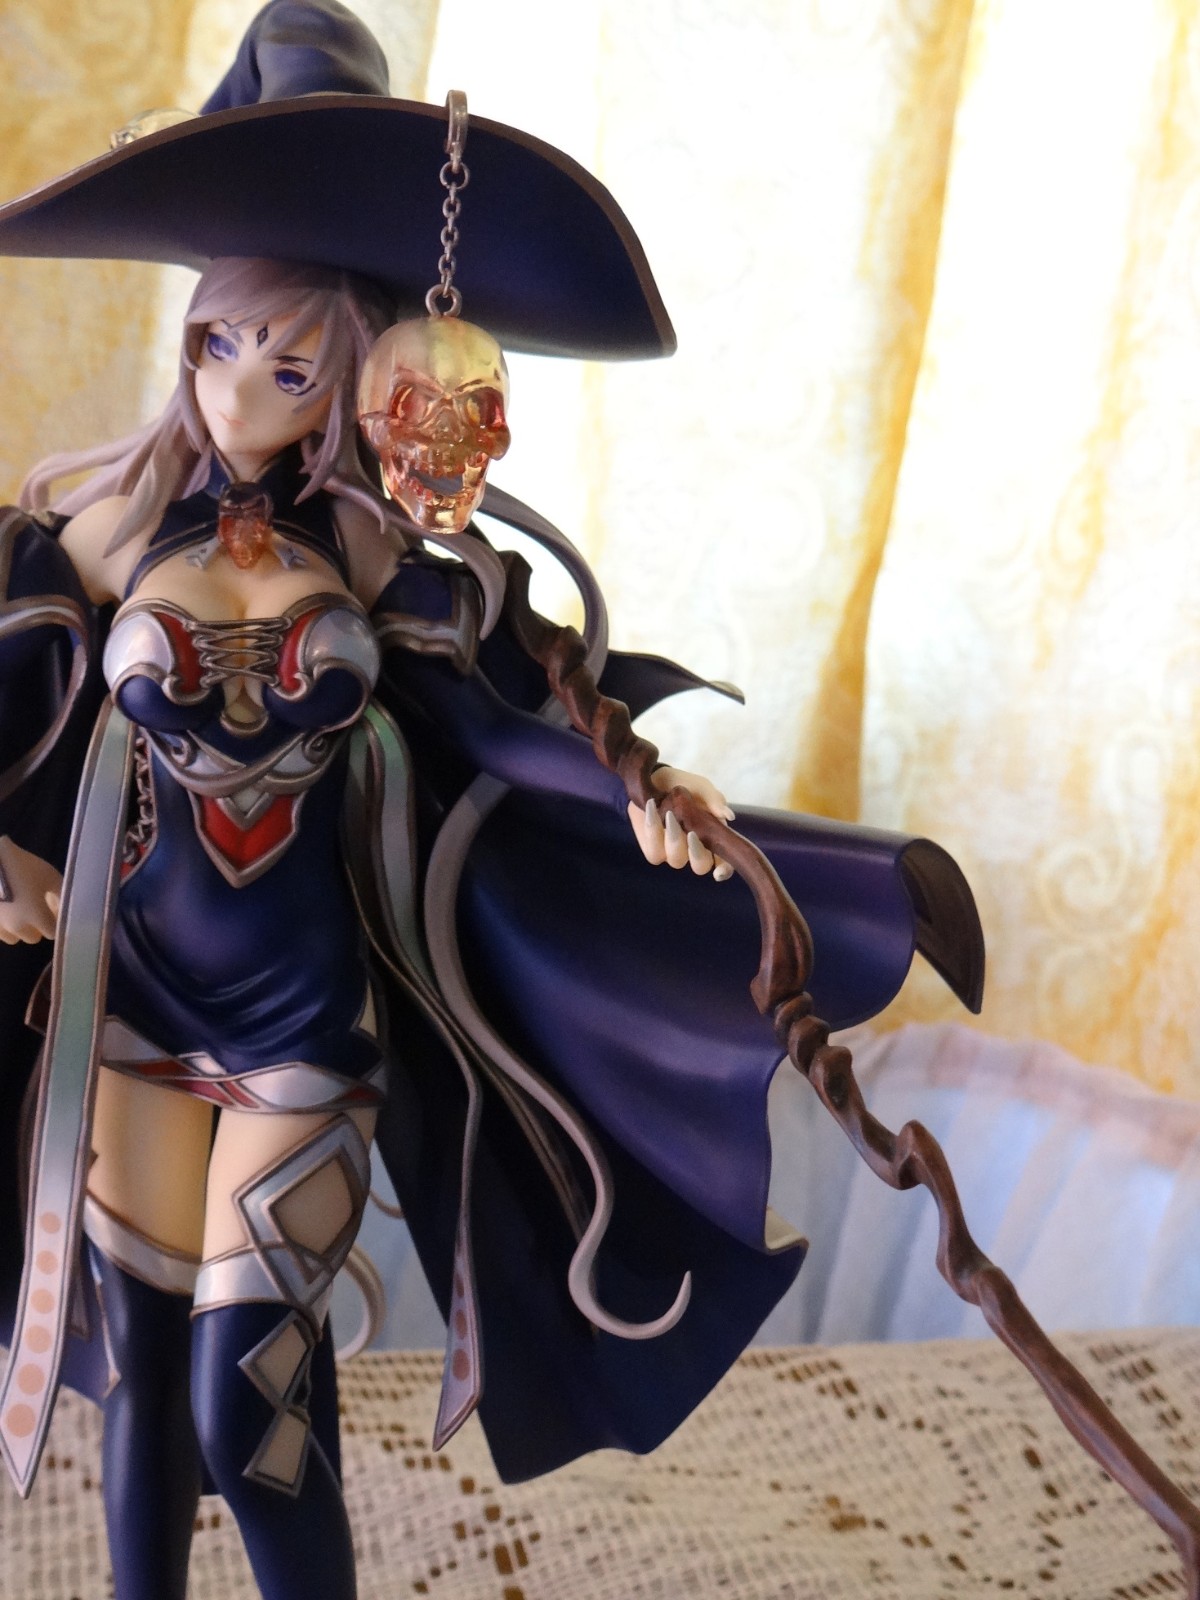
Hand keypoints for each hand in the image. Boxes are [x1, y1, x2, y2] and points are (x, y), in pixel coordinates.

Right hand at [0, 836, 61, 943]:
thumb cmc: (22, 866)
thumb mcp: (49, 876)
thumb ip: (62, 894)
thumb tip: (65, 906)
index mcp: (36, 917)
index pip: (52, 932)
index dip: (55, 922)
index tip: (54, 911)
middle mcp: (17, 927)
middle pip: (33, 938)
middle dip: (37, 927)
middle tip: (36, 910)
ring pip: (13, 938)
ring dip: (19, 929)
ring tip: (18, 911)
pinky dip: (3, 926)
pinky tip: (5, 910)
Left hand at [627, 766, 734, 880]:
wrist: (655, 778)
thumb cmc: (684, 786)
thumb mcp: (701, 788)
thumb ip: (714, 800)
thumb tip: (728, 816)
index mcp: (713, 837)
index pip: (724, 861)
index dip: (724, 869)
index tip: (719, 872)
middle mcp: (694, 849)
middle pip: (701, 866)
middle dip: (697, 853)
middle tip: (691, 833)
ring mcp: (673, 852)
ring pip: (676, 860)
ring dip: (674, 838)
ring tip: (669, 813)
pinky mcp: (653, 849)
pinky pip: (654, 852)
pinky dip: (653, 829)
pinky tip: (652, 808)